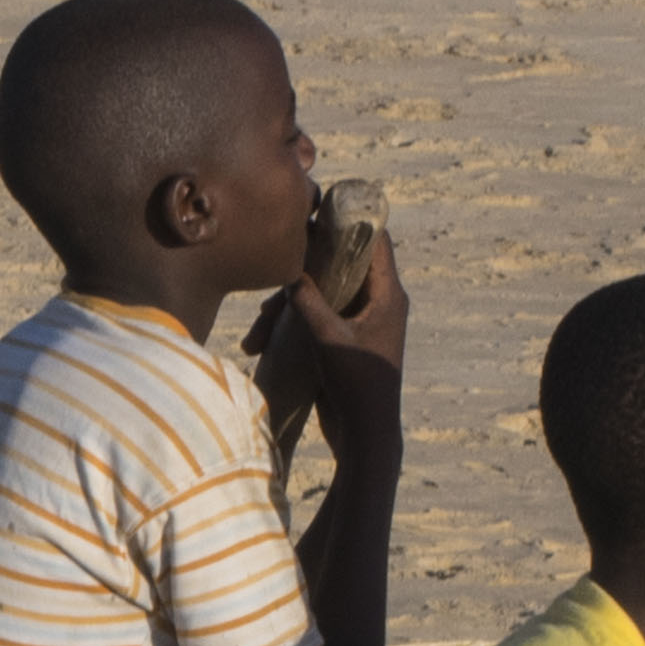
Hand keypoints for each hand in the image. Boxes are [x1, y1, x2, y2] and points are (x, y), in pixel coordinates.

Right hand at [256, 223, 405, 444]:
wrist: (365, 435)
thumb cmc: (356, 386)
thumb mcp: (327, 338)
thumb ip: (308, 300)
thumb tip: (289, 271)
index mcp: (388, 296)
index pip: (376, 240)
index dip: (351, 220)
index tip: (319, 210)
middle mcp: (379, 303)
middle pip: (341, 265)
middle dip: (303, 270)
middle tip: (273, 268)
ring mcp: (362, 322)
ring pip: (323, 294)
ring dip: (288, 307)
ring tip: (256, 333)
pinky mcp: (346, 340)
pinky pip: (318, 318)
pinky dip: (292, 325)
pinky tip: (260, 345)